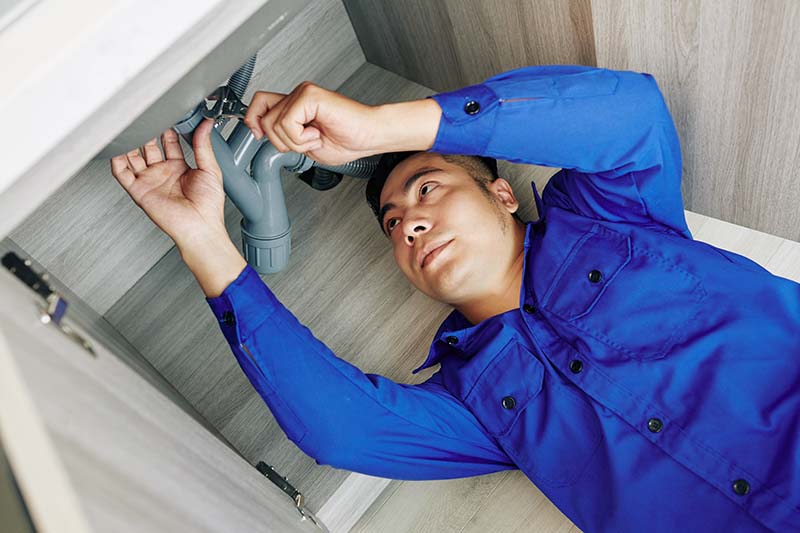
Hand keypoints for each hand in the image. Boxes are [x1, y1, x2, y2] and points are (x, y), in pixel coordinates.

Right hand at [110, 118, 226, 248]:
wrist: (200, 227)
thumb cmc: (209, 207)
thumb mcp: (210, 169)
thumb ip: (203, 145)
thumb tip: (206, 125)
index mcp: (180, 168)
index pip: (169, 143)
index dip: (167, 130)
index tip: (168, 115)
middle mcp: (163, 173)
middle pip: (148, 147)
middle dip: (147, 133)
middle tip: (147, 117)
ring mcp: (150, 181)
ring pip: (132, 157)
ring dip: (130, 143)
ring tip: (131, 127)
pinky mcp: (139, 191)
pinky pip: (121, 174)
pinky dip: (116, 160)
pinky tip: (117, 148)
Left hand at [244, 81, 384, 165]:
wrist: (369, 136)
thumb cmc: (346, 140)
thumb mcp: (304, 144)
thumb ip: (283, 136)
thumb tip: (260, 133)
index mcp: (295, 104)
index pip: (258, 103)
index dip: (252, 120)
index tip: (258, 135)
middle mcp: (297, 94)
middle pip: (264, 119)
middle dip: (282, 142)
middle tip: (306, 142)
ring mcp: (303, 92)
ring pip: (275, 123)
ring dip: (295, 142)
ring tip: (315, 138)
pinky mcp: (310, 95)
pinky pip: (288, 122)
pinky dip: (301, 137)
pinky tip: (318, 133)